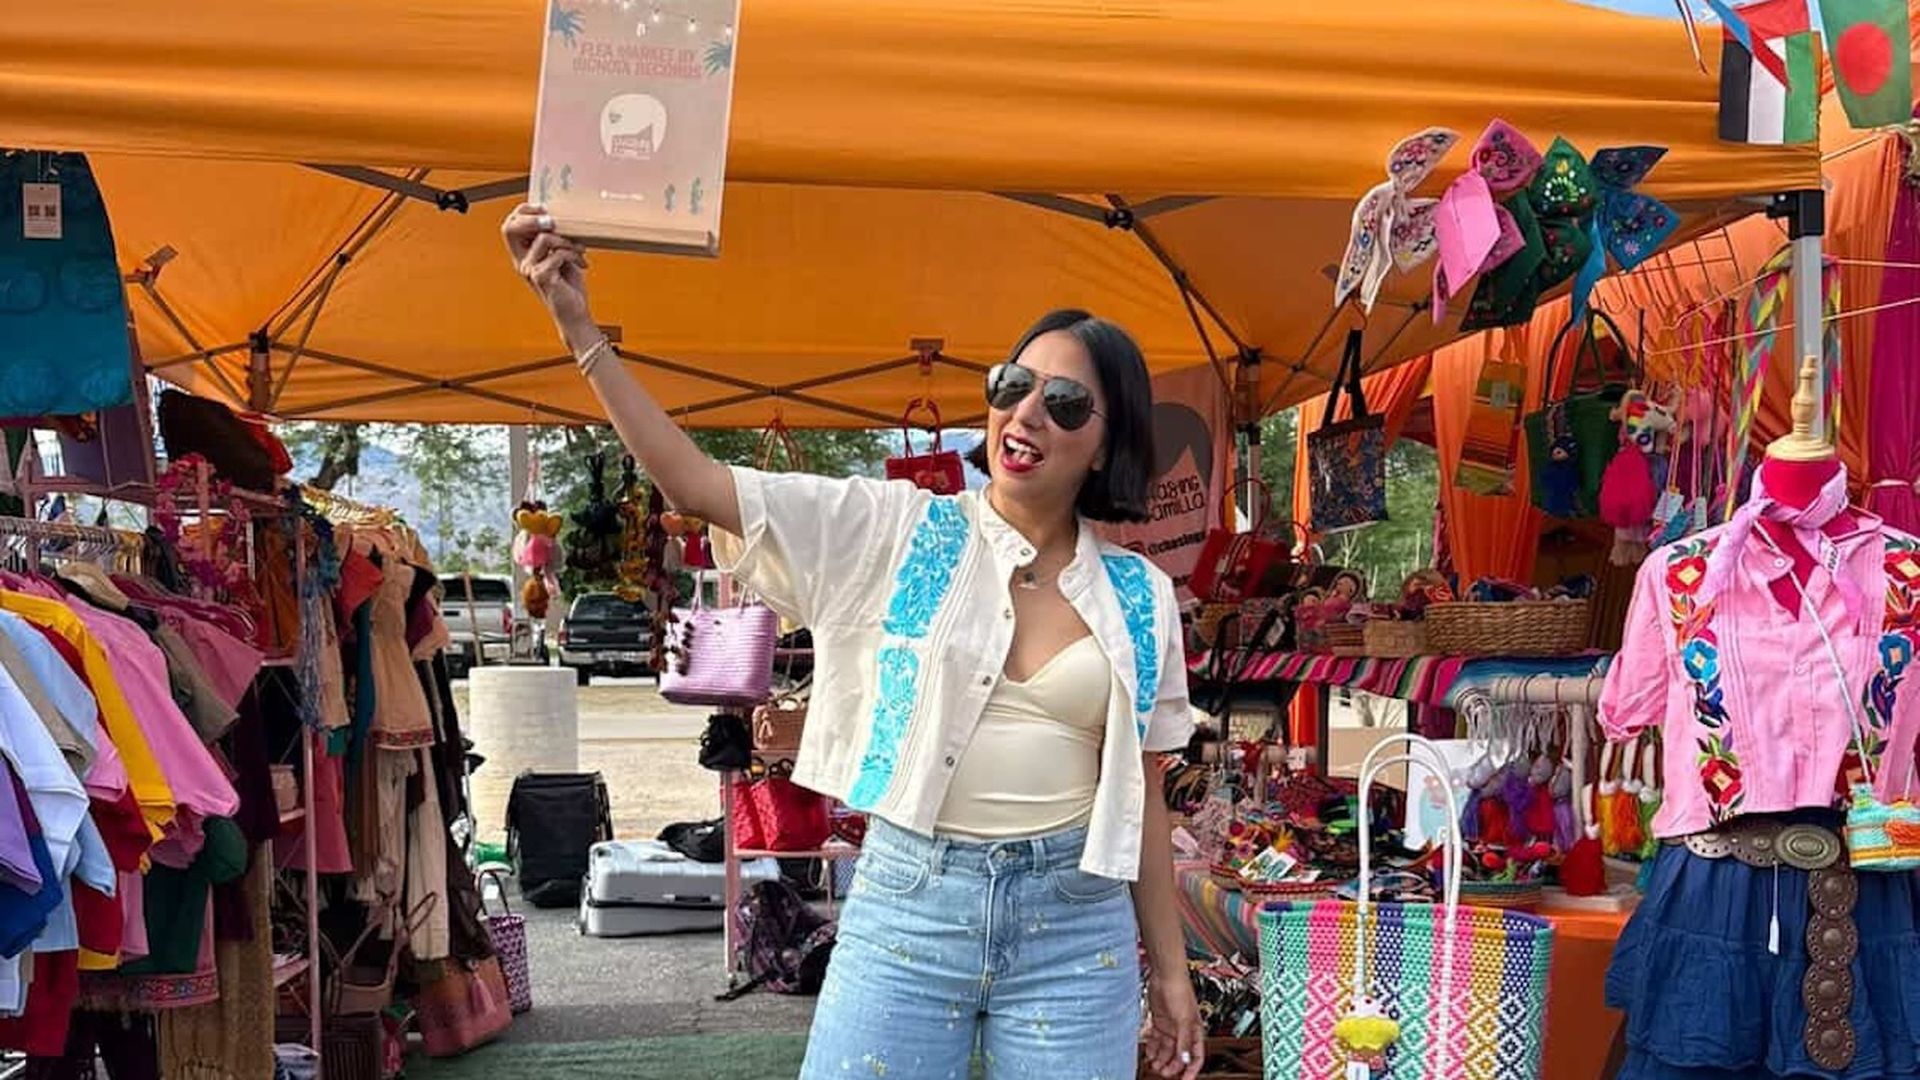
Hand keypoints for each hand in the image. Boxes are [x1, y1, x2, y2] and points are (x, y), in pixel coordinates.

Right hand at [502, 204, 597, 350]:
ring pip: (544, 238)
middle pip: (511, 227)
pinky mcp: (541, 277)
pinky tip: (583, 264)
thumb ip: (556, 241)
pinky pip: (557, 254)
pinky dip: (574, 255)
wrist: (575, 314)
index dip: (523, 212)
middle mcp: (522, 262)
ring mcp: (529, 270)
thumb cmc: (569, 288)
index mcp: (524, 255)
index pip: (510, 226)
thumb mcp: (562, 258)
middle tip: (555, 221)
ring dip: (568, 242)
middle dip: (534, 218)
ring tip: (580, 251)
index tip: (544, 209)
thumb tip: (563, 218)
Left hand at [1143, 972, 1204, 1079]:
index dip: (1191, 1070)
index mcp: (1195, 1031)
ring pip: (1167, 1049)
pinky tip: (1148, 1053)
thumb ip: (1185, 1041)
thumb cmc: (1180, 991)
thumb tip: (1186, 1059)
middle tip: (1163, 1073)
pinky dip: (1153, 1048)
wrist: (1165, 975)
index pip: (1196, 1057)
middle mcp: (1183, 1031)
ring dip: (1161, 1059)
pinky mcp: (1159, 1021)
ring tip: (1154, 1065)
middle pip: (1179, 1056)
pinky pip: (1157, 1040)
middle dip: (1172, 1066)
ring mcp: (1171, 1027)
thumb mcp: (1184, 1019)